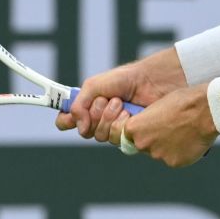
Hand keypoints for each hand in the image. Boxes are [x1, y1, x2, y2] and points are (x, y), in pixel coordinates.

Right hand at [55, 49, 185, 139]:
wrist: (153, 82)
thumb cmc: (126, 79)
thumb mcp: (95, 85)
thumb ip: (79, 104)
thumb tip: (79, 128)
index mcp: (87, 106)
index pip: (66, 121)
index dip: (66, 120)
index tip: (72, 115)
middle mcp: (98, 119)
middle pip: (84, 131)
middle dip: (94, 114)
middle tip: (106, 100)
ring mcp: (114, 128)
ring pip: (99, 136)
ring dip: (109, 117)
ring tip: (121, 103)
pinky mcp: (128, 135)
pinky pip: (116, 139)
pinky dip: (120, 123)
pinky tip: (129, 113)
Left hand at [110, 84, 217, 167]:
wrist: (205, 110)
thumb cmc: (183, 101)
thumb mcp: (157, 105)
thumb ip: (147, 121)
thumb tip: (148, 129)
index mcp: (134, 127)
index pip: (124, 135)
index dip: (135, 132)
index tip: (144, 128)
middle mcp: (142, 144)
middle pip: (142, 145)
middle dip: (152, 139)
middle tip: (168, 129)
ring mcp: (158, 155)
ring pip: (159, 153)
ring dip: (167, 146)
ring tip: (182, 132)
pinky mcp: (173, 163)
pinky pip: (174, 159)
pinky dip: (180, 152)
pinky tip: (189, 140)